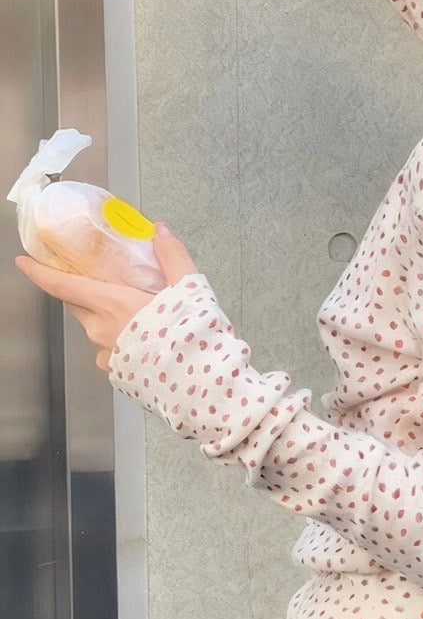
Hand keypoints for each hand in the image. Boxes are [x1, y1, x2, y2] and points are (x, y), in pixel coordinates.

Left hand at [15, 226, 197, 372]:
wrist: (202, 385)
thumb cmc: (193, 339)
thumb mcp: (189, 288)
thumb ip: (172, 257)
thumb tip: (162, 232)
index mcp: (112, 305)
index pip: (62, 285)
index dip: (39, 272)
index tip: (24, 262)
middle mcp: (101, 331)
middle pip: (77, 305)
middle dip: (80, 292)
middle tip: (96, 282)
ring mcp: (107, 356)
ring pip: (95, 329)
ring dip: (106, 319)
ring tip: (137, 317)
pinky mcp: (118, 375)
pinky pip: (110, 351)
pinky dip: (121, 342)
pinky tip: (146, 342)